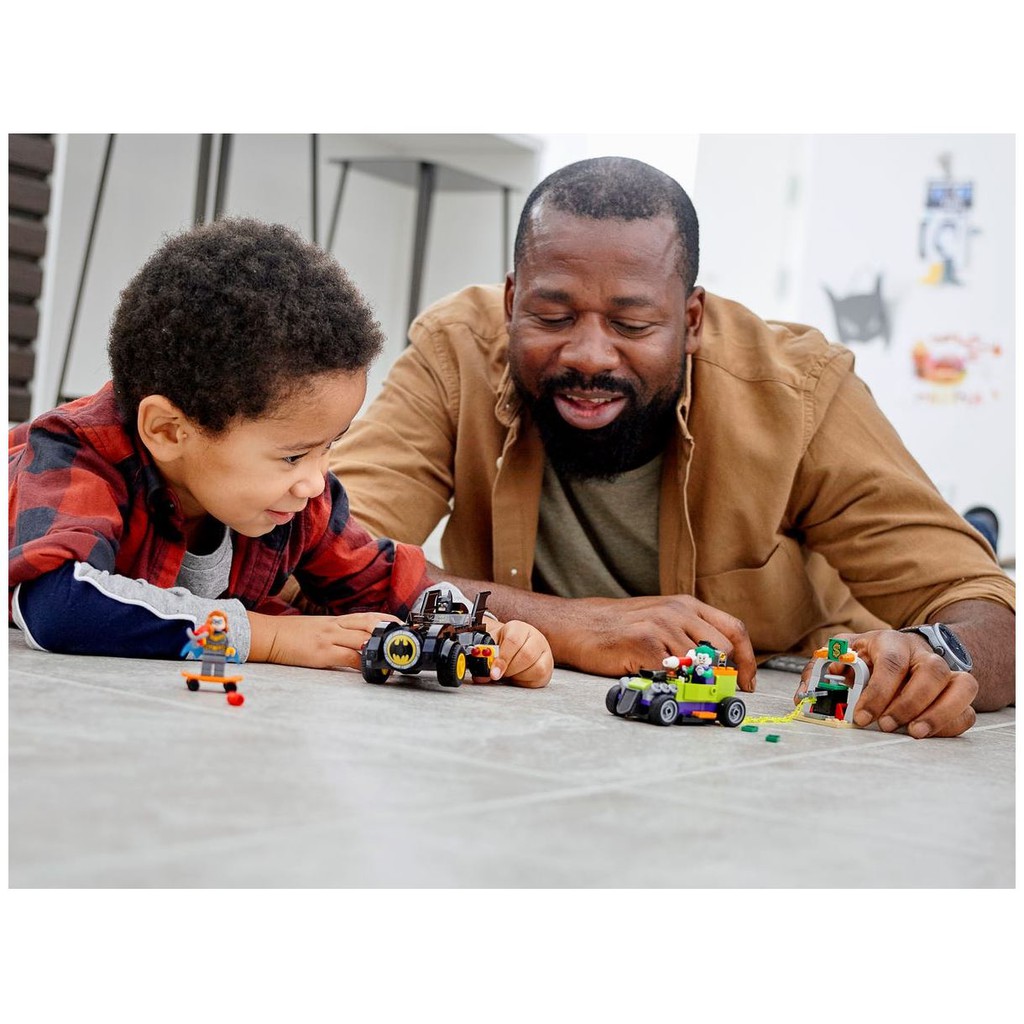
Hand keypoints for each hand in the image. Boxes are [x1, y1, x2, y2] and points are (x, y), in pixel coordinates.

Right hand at [248, 610, 399, 668]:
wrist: (268, 635)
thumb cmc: (291, 634)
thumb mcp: (318, 628)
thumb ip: (337, 633)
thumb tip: (355, 643)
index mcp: (336, 620)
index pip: (367, 616)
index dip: (386, 619)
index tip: (402, 625)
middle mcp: (336, 626)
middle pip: (370, 624)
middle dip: (390, 632)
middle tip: (405, 640)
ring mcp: (329, 638)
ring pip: (363, 639)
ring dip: (379, 649)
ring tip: (393, 658)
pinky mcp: (322, 653)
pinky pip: (348, 658)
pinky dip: (362, 664)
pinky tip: (371, 670)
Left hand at [473, 619, 552, 687]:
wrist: (512, 647)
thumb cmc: (501, 646)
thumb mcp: (491, 647)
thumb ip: (485, 659)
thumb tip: (482, 676)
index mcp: (519, 628)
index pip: (513, 641)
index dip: (502, 659)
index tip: (494, 672)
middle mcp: (535, 637)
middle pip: (526, 655)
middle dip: (510, 669)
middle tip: (500, 673)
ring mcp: (545, 652)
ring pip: (537, 668)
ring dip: (519, 675)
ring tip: (510, 672)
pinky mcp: (548, 666)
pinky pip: (541, 676)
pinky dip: (527, 680)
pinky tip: (519, 675)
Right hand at [553, 595, 756, 690]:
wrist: (580, 625)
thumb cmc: (620, 628)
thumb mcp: (661, 620)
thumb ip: (690, 635)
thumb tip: (721, 667)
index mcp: (687, 605)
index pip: (734, 630)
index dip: (747, 660)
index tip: (747, 683)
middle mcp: (678, 611)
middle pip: (722, 650)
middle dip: (720, 675)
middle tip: (707, 691)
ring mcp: (662, 625)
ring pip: (699, 664)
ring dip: (692, 682)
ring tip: (674, 685)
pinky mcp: (646, 643)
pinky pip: (673, 672)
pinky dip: (670, 683)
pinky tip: (654, 679)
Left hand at [795, 630, 977, 737]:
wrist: (895, 650)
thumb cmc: (862, 657)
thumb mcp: (836, 656)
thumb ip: (818, 673)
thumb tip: (804, 697)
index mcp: (888, 641)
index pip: (890, 662)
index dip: (878, 692)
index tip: (861, 717)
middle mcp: (921, 652)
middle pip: (931, 671)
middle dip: (909, 703)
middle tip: (887, 726)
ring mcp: (944, 671)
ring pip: (961, 685)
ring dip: (939, 713)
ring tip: (914, 733)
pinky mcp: (957, 691)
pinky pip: (967, 707)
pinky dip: (951, 723)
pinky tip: (927, 733)